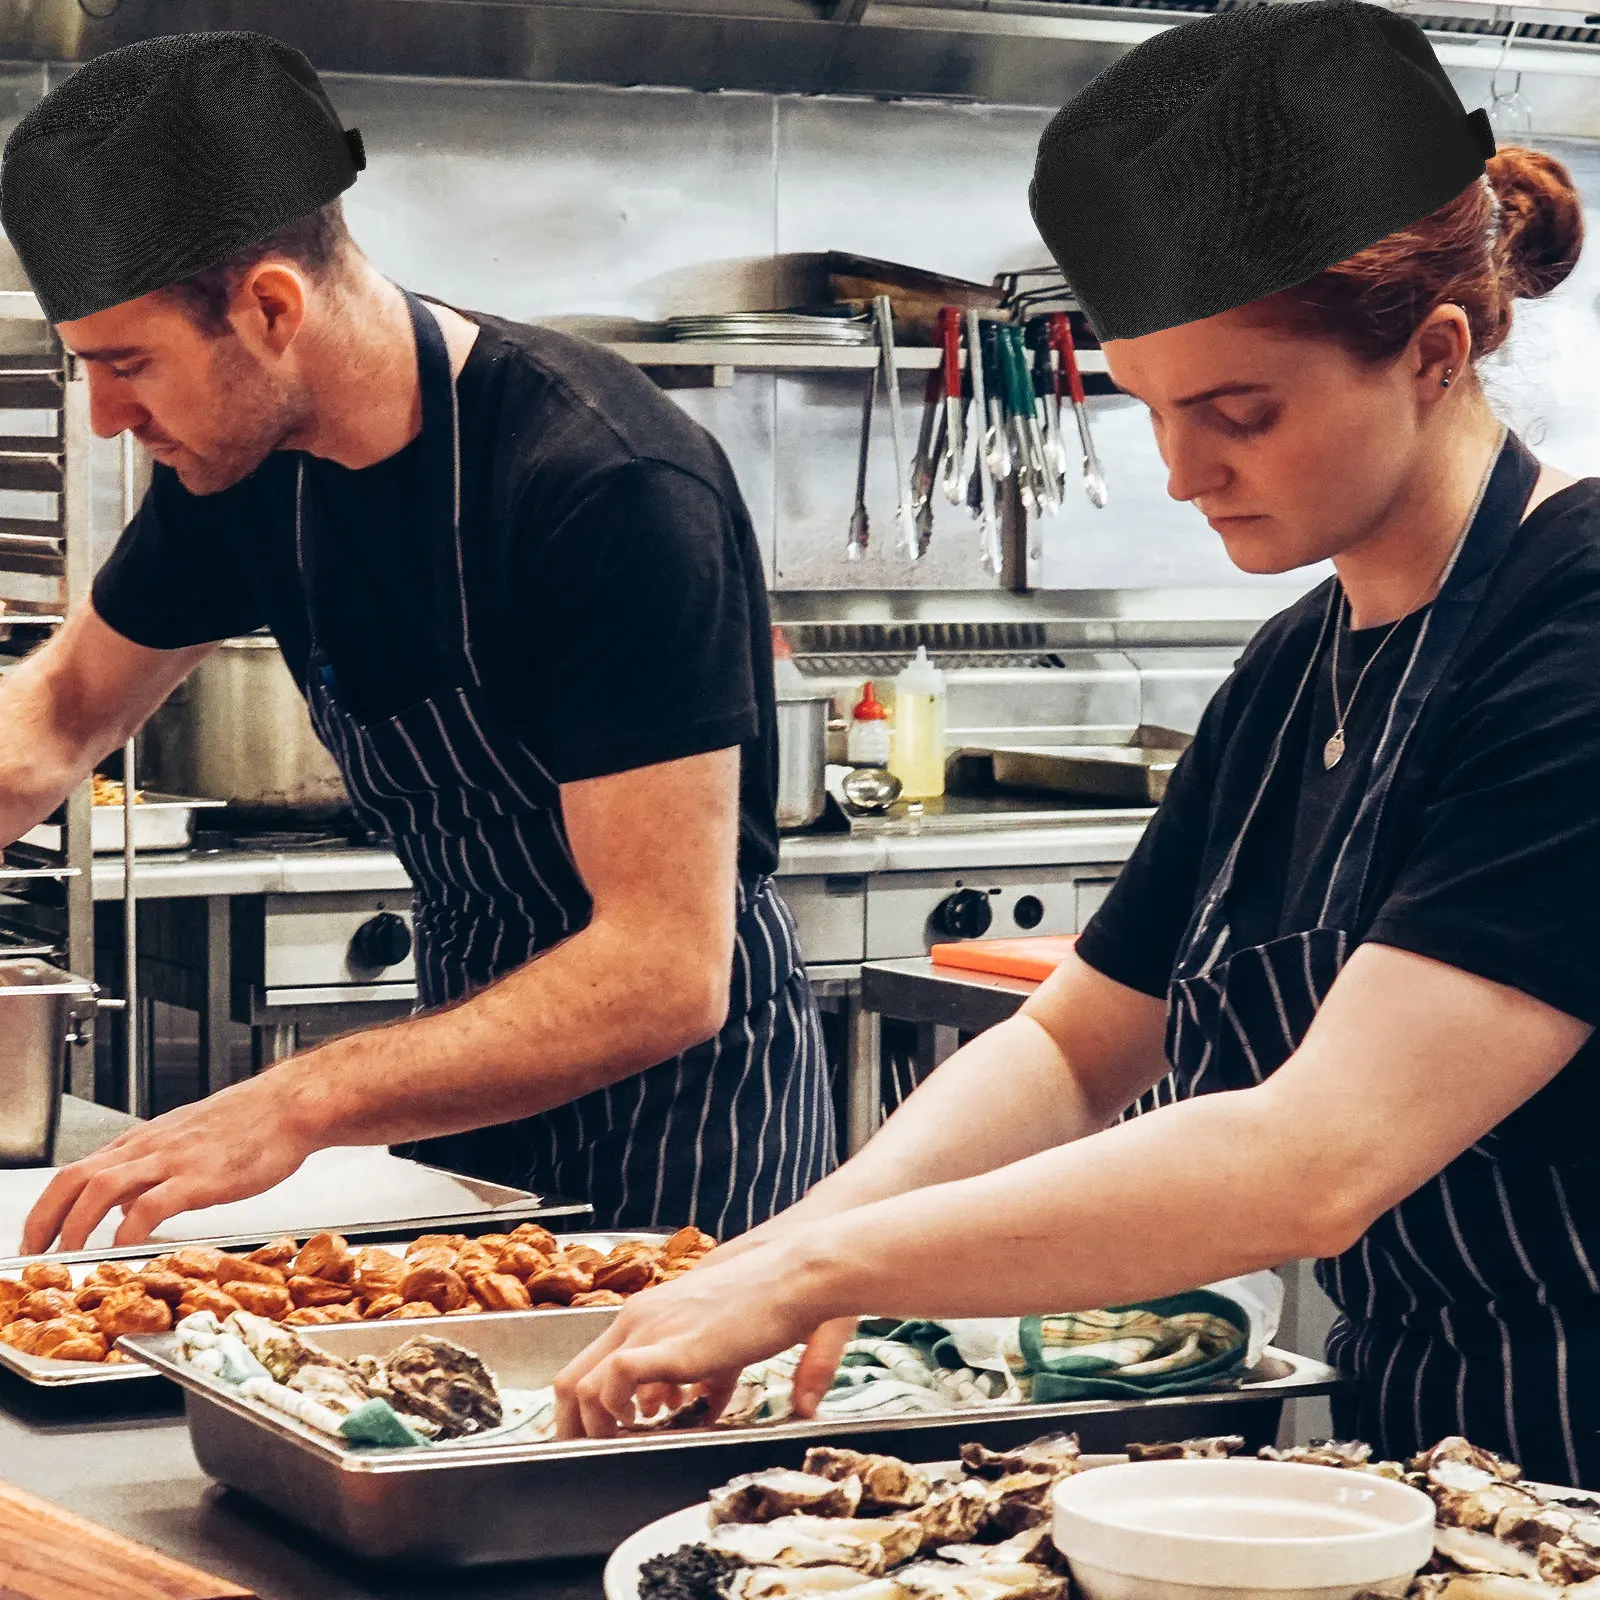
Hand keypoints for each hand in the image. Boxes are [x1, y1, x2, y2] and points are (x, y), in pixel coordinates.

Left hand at [22, 1075, 319, 1252]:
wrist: (291, 1105)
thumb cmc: (251, 1123)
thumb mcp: (190, 1142)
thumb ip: (153, 1173)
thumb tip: (128, 1210)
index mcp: (144, 1141)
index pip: (77, 1171)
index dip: (47, 1207)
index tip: (36, 1238)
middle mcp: (149, 1147)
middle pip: (74, 1178)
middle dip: (45, 1219)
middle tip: (33, 1253)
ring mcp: (172, 1160)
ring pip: (102, 1189)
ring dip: (76, 1226)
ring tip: (69, 1256)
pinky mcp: (200, 1177)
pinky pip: (152, 1206)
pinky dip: (130, 1230)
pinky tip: (126, 1248)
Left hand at [553, 1232, 855, 1437]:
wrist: (795, 1275)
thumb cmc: (768, 1303)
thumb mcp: (724, 1346)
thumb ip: (705, 1376)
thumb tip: (697, 1405)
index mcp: (647, 1313)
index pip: (588, 1363)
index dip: (585, 1408)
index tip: (598, 1437)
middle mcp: (637, 1317)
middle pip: (571, 1378)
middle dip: (575, 1427)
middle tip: (593, 1456)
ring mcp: (649, 1328)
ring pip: (582, 1385)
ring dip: (594, 1427)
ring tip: (619, 1447)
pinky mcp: (669, 1345)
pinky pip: (615, 1380)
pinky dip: (617, 1411)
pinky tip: (644, 1425)